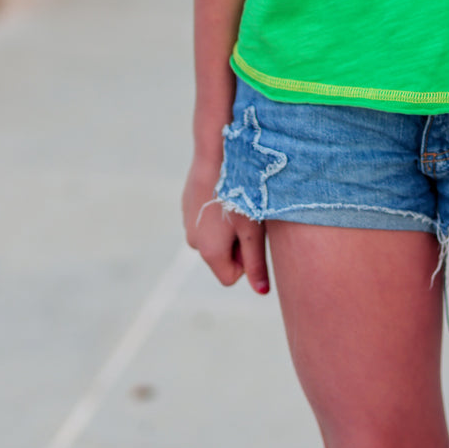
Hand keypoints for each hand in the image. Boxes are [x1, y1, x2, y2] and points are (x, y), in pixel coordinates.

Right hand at [181, 158, 269, 293]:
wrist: (218, 154)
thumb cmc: (242, 193)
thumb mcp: (255, 231)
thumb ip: (257, 265)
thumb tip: (262, 293)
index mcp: (210, 252)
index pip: (231, 276)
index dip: (246, 260)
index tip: (253, 236)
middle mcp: (193, 242)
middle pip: (222, 257)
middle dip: (236, 243)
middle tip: (249, 217)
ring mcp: (187, 222)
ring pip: (215, 236)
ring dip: (228, 226)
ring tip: (238, 201)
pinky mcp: (187, 205)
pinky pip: (206, 219)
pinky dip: (217, 211)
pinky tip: (226, 191)